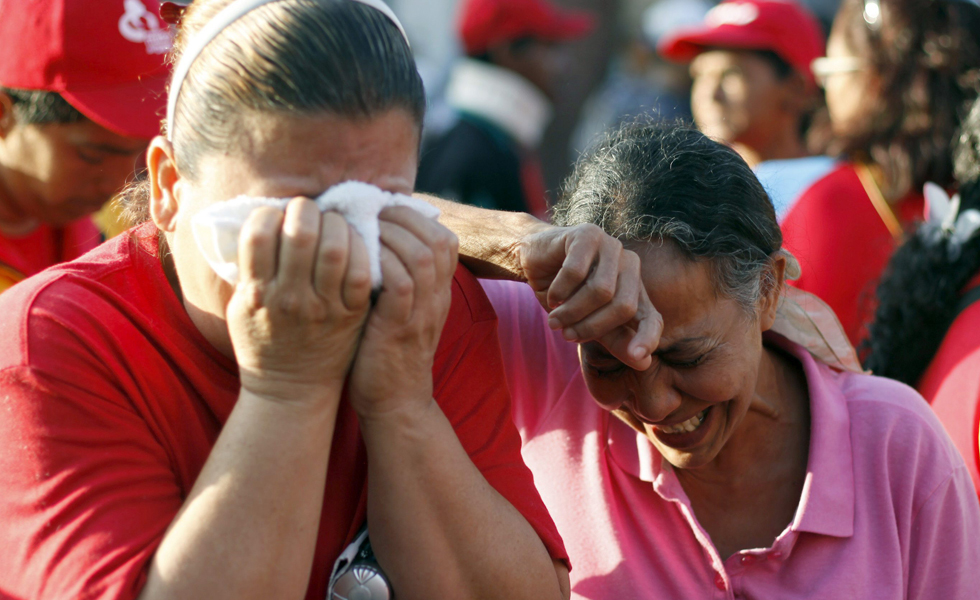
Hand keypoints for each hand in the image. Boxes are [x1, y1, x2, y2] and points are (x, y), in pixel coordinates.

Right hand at [227, 198, 372, 404]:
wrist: (290, 389)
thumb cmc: (262, 341)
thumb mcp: (240, 306)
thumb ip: (248, 268)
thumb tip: (260, 220)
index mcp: (257, 292)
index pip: (259, 232)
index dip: (270, 213)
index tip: (277, 216)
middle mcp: (290, 298)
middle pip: (301, 233)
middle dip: (306, 210)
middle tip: (309, 212)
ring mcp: (324, 307)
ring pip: (336, 247)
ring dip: (336, 224)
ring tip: (333, 224)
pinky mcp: (352, 313)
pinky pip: (362, 270)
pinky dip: (361, 248)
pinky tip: (354, 244)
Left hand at [348, 206, 458, 419]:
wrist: (395, 404)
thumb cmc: (385, 352)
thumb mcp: (400, 310)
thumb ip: (396, 277)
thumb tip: (370, 237)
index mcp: (439, 292)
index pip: (445, 239)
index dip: (415, 218)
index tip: (383, 212)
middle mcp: (437, 298)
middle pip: (437, 239)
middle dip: (401, 218)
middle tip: (369, 214)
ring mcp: (423, 313)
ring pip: (420, 255)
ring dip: (389, 235)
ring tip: (361, 231)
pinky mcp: (401, 327)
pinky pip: (401, 283)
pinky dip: (381, 263)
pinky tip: (358, 259)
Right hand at [518, 224, 660, 369]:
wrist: (536, 262)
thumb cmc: (565, 294)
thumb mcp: (589, 323)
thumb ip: (615, 340)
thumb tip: (644, 363)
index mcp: (635, 289)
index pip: (652, 317)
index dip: (648, 337)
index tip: (638, 357)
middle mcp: (630, 265)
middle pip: (624, 306)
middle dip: (591, 327)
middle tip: (565, 334)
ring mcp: (611, 246)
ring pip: (600, 291)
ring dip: (571, 311)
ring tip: (555, 317)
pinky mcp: (588, 234)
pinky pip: (576, 272)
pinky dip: (560, 290)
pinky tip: (552, 293)